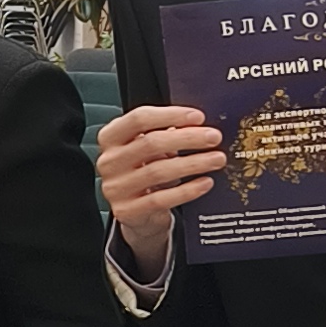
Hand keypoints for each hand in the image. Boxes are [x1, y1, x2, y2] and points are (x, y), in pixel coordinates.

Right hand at [95, 103, 225, 272]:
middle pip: (151, 143)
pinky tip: (205, 182)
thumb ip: (166, 132)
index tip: (198, 117)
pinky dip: (187, 190)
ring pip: (158, 171)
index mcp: (111, 137)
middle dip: (188, 138)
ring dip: (193, 163)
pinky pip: (162, 199)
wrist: (136, 211)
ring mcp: (116, 187)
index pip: (139, 118)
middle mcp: (109, 161)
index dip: (171, 115)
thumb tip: (200, 125)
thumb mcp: (148, 147)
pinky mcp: (127, 211)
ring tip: (216, 159)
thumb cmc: (144, 170)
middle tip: (213, 138)